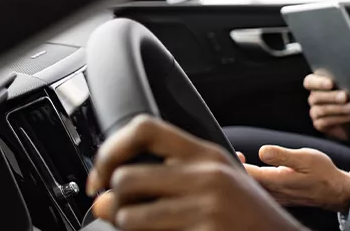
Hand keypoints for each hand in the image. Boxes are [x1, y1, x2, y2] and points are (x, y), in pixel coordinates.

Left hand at [86, 116, 305, 230]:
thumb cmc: (248, 216)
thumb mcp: (217, 182)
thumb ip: (165, 182)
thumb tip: (102, 201)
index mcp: (207, 154)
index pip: (144, 129)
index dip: (111, 149)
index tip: (102, 173)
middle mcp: (207, 176)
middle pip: (126, 177)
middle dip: (115, 200)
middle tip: (121, 211)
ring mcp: (206, 208)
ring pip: (129, 215)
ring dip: (127, 225)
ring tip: (143, 227)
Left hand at [239, 145, 349, 212]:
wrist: (335, 191)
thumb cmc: (322, 173)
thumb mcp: (306, 157)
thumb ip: (282, 156)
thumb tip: (262, 151)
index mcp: (277, 182)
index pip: (248, 175)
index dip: (238, 164)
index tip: (239, 153)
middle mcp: (273, 193)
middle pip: (247, 184)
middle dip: (240, 169)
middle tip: (240, 155)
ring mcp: (276, 198)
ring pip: (253, 189)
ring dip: (247, 176)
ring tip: (245, 160)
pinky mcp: (279, 198)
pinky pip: (261, 192)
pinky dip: (255, 182)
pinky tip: (258, 172)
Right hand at [303, 74, 349, 139]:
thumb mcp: (348, 86)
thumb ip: (344, 81)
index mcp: (317, 83)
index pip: (310, 82)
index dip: (319, 82)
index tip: (331, 83)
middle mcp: (314, 97)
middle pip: (316, 96)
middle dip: (332, 96)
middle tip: (345, 96)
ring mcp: (315, 112)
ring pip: (321, 110)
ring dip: (338, 108)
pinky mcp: (319, 124)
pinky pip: (325, 122)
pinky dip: (339, 119)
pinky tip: (349, 116)